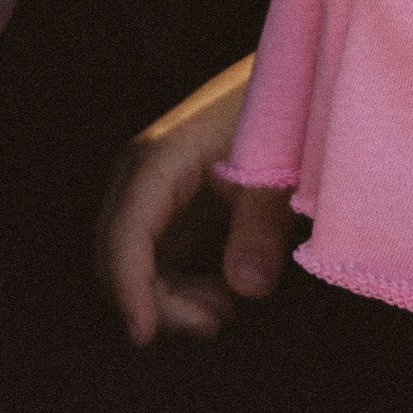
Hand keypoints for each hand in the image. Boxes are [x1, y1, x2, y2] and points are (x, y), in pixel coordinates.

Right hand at [95, 57, 299, 344]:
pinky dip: (178, 286)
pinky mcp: (169, 202)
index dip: (129, 289)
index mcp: (160, 158)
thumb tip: (245, 289)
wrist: (296, 77)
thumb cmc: (284, 115)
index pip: (125, 234)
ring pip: (132, 262)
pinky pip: (154, 257)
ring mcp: (152, 188)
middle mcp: (142, 173)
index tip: (144, 335)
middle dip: (155, 301)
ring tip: (227, 307)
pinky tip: (221, 293)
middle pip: (116, 254)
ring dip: (168, 297)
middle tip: (219, 321)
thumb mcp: (278, 169)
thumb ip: (262, 227)